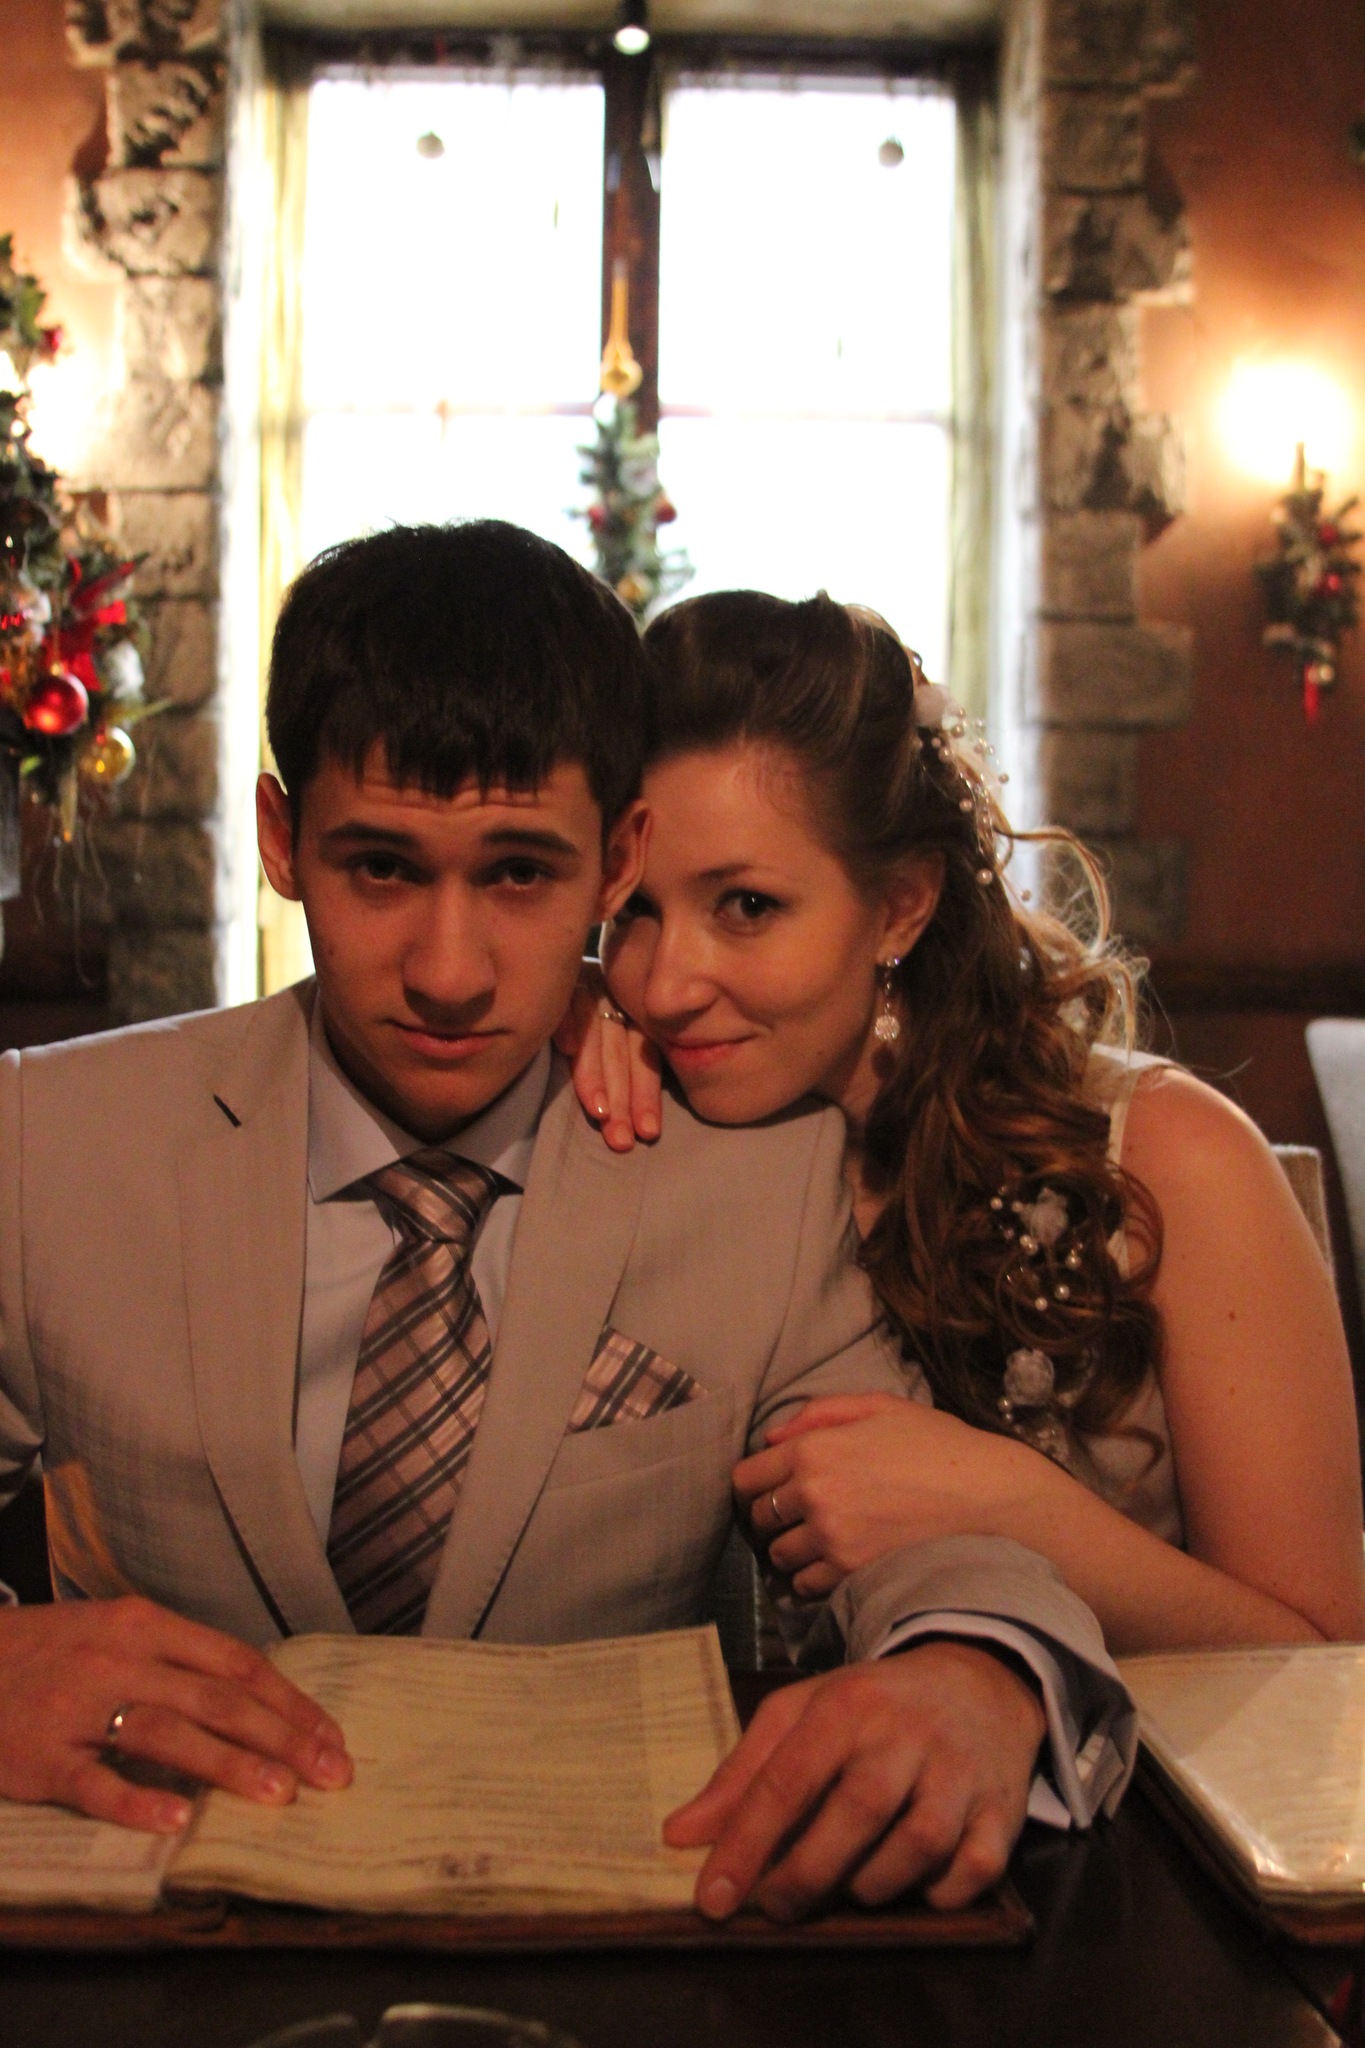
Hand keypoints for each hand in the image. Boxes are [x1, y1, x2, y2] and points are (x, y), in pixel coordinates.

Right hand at [0, 1596, 352, 1832]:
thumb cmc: (51, 1650)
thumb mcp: (115, 1633)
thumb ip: (177, 1660)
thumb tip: (254, 1700)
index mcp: (146, 1625)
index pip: (236, 1662)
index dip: (288, 1701)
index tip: (330, 1736)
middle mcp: (120, 1659)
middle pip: (215, 1698)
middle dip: (281, 1737)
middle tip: (330, 1773)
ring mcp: (79, 1708)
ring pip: (166, 1734)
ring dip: (227, 1765)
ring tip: (278, 1794)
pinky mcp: (40, 1757)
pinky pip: (94, 1783)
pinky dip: (137, 1801)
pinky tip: (177, 1821)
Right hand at [553, 964, 662, 1151]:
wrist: (545, 961)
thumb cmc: (580, 1016)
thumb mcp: (609, 1036)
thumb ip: (623, 1062)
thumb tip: (643, 1121)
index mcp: (632, 1013)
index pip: (644, 1058)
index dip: (646, 1095)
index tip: (647, 1132)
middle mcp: (614, 998)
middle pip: (621, 1052)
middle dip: (623, 1098)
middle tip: (620, 1139)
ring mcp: (586, 984)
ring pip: (596, 1034)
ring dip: (595, 1074)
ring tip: (599, 1111)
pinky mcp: (558, 977)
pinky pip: (564, 999)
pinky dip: (566, 1023)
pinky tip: (566, 1048)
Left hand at [666, 1642, 1044, 1918]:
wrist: (977, 1676)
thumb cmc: (873, 1703)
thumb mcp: (802, 1713)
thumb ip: (741, 1772)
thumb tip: (680, 1836)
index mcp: (847, 1704)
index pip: (788, 1778)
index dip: (746, 1843)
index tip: (713, 1897)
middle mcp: (906, 1734)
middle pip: (855, 1815)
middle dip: (806, 1876)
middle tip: (776, 1906)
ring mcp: (959, 1771)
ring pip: (916, 1848)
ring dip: (871, 1886)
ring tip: (847, 1884)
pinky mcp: (1002, 1808)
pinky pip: (972, 1870)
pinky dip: (939, 1893)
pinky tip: (913, 1884)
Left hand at [736, 1395, 1036, 1597]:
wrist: (991, 1498)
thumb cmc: (939, 1446)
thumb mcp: (880, 1407)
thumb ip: (819, 1414)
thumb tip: (771, 1438)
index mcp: (814, 1449)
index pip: (747, 1478)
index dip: (754, 1484)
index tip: (769, 1489)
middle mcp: (814, 1494)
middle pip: (758, 1518)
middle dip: (772, 1516)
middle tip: (798, 1515)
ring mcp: (832, 1538)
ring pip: (780, 1556)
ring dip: (792, 1549)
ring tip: (821, 1540)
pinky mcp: (852, 1574)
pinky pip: (807, 1586)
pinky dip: (814, 1579)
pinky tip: (837, 1563)